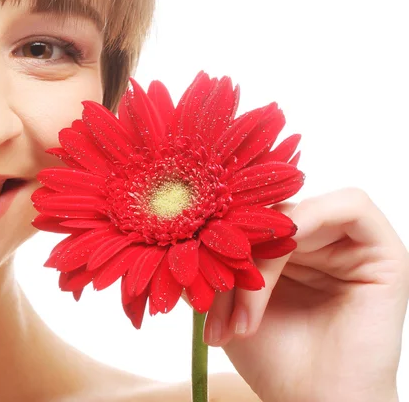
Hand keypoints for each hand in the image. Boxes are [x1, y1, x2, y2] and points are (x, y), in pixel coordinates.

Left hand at [205, 188, 408, 401]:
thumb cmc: (272, 358)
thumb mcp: (225, 302)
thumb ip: (206, 263)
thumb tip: (178, 233)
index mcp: (287, 250)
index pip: (249, 214)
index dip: (218, 234)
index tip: (193, 277)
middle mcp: (320, 242)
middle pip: (269, 213)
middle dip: (234, 257)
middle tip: (213, 309)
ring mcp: (352, 245)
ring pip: (295, 214)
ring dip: (263, 258)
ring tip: (244, 316)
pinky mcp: (385, 251)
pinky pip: (350, 205)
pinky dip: (307, 221)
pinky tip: (283, 255)